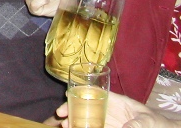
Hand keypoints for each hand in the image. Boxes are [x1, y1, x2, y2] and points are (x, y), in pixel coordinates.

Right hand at [57, 91, 179, 127]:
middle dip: (70, 108)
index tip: (67, 96)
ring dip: (73, 121)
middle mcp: (106, 109)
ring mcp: (105, 121)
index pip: (93, 92)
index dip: (79, 92)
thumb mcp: (145, 120)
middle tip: (61, 115)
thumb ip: (134, 124)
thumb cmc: (154, 121)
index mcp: (114, 100)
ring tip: (65, 126)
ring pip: (85, 119)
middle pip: (84, 105)